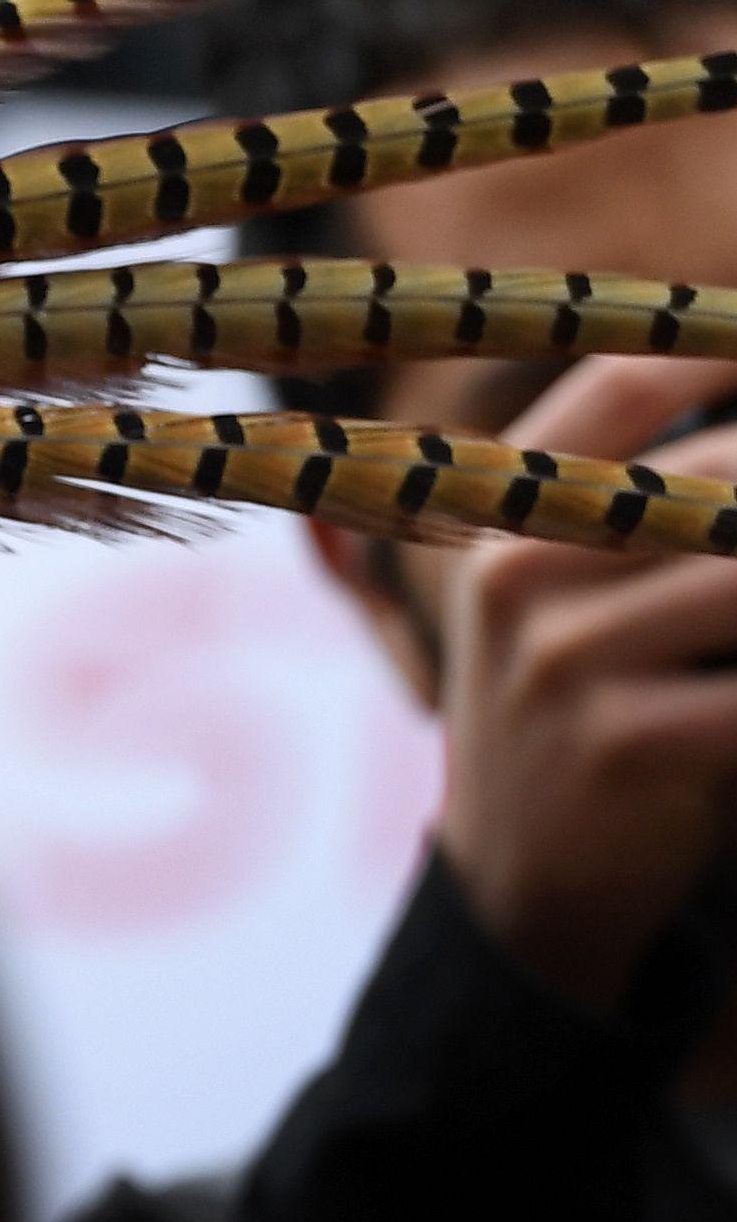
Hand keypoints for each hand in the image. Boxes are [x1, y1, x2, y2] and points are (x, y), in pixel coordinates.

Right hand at [420, 357, 736, 1011]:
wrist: (525, 879)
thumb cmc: (585, 706)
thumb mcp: (569, 592)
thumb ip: (655, 503)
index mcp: (506, 516)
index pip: (628, 379)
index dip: (730, 342)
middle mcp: (517, 575)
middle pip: (719, 474)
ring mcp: (560, 662)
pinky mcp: (618, 745)